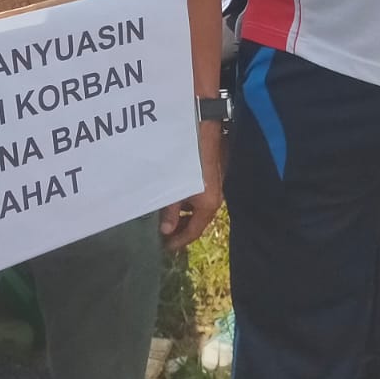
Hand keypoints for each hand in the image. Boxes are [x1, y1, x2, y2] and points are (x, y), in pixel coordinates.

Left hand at [160, 119, 223, 250]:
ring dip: (184, 215)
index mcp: (208, 205)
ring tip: (166, 217)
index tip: (165, 247)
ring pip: (198, 209)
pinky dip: (188, 202)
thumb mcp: (174, 188)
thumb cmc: (186, 160)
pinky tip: (175, 197)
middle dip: (181, 229)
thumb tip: (167, 230)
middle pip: (198, 222)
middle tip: (164, 235)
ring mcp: (215, 187)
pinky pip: (200, 197)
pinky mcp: (211, 177)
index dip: (179, 241)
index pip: (194, 232)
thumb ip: (170, 212)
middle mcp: (215, 199)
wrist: (202, 131)